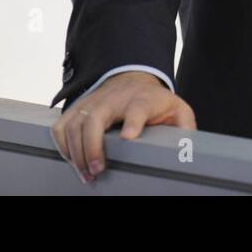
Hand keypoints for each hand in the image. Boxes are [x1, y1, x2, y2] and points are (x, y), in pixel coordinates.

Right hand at [50, 71, 196, 184]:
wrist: (133, 78)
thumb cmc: (155, 100)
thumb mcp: (177, 110)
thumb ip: (184, 128)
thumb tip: (189, 149)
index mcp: (143, 99)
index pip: (138, 108)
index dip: (133, 122)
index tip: (129, 137)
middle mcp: (114, 99)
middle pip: (97, 117)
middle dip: (93, 146)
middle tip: (97, 170)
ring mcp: (93, 101)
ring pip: (75, 123)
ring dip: (76, 151)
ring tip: (86, 174)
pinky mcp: (78, 108)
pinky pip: (62, 126)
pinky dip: (62, 145)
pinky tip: (72, 160)